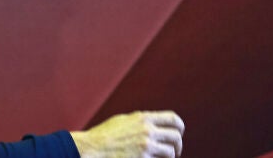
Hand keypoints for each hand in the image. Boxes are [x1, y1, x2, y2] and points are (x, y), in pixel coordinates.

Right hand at [70, 111, 184, 157]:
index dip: (179, 126)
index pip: (172, 118)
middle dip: (178, 145)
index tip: (179, 133)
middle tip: (176, 151)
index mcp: (143, 118)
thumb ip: (139, 121)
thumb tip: (152, 124)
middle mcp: (147, 130)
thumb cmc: (105, 135)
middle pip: (175, 136)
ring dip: (171, 156)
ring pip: (170, 151)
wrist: (93, 148)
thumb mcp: (123, 120)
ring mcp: (146, 145)